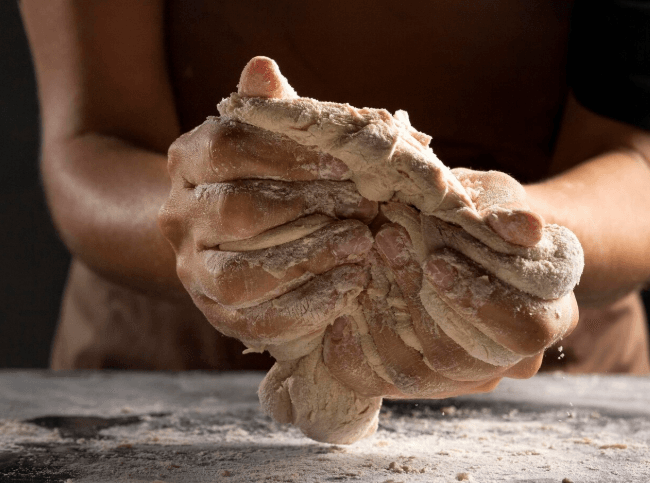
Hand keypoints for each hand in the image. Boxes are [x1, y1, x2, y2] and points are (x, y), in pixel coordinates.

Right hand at [158, 65, 377, 358]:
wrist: (227, 240)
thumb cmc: (263, 179)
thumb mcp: (266, 140)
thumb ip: (267, 111)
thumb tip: (262, 66)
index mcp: (188, 162)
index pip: (228, 147)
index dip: (289, 155)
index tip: (346, 162)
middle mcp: (179, 218)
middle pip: (235, 212)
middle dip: (306, 208)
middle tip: (363, 206)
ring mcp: (194, 272)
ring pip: (240, 276)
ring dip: (309, 259)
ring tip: (362, 245)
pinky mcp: (219, 315)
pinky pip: (259, 320)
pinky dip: (310, 305)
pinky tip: (350, 284)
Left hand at [322, 171, 578, 398]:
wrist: (463, 235)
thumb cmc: (488, 213)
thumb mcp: (502, 200)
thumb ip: (510, 213)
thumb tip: (524, 227)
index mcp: (548, 316)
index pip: (525, 331)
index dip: (479, 301)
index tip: (436, 260)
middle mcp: (508, 360)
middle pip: (462, 357)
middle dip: (416, 299)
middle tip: (384, 240)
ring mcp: (464, 376)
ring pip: (419, 373)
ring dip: (382, 320)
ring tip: (363, 264)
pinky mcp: (423, 378)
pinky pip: (384, 383)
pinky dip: (357, 355)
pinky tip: (339, 320)